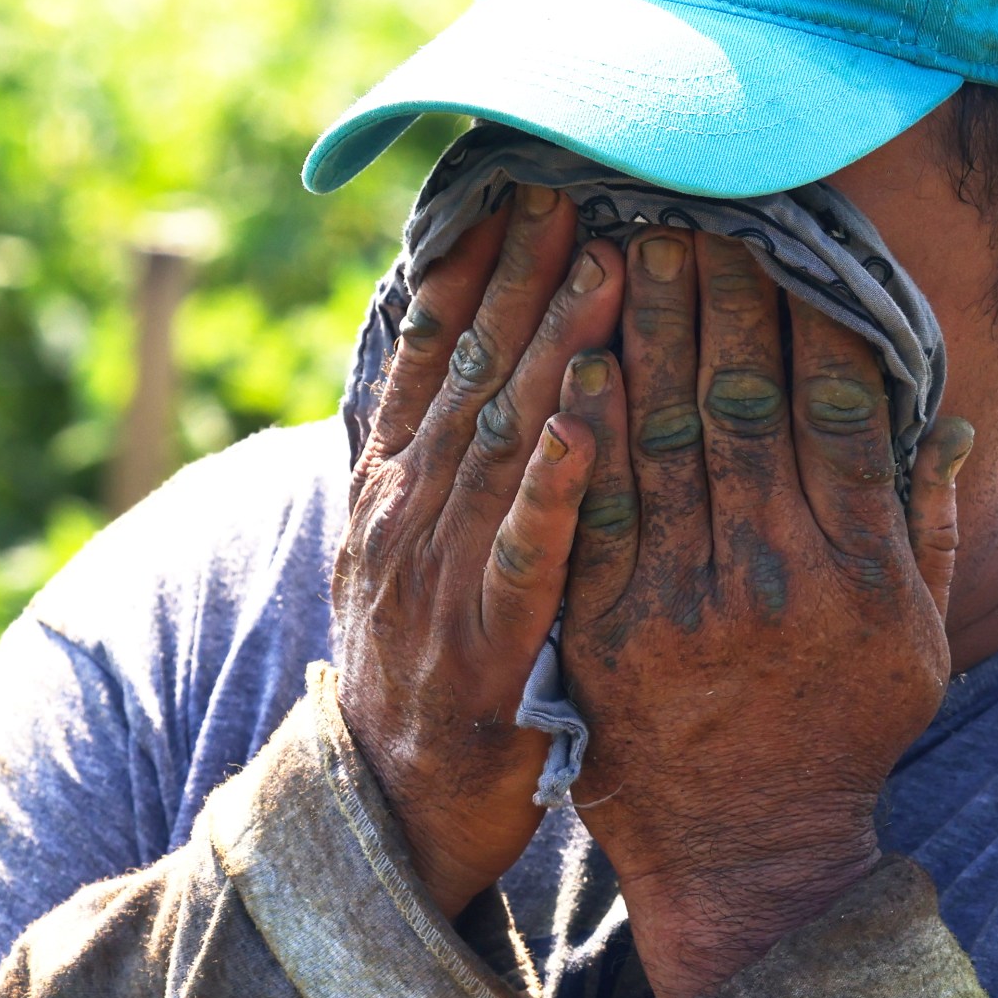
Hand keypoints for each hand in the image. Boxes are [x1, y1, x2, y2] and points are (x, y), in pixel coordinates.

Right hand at [333, 186, 626, 916]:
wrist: (391, 810)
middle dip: (527, 279)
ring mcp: (439, 577)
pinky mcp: (482, 642)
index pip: (431, 356)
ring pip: (501, 444)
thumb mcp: (408, 554)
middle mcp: (408, 516)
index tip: (519, 190)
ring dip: (551, 352)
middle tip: (582, 188)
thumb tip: (455, 365)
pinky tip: (589, 425)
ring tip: (606, 269)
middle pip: (473, 374)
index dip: (474, 271)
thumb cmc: (424, 672)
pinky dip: (553, 488)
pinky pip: (522, 552)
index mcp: (394, 489)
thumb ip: (432, 463)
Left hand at [558, 229, 975, 997]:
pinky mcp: (602, 625)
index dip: (812, 308)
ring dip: (642, 325)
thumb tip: (950, 421)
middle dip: (715, 287)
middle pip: (741, 395)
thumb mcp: (922, 643)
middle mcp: (772, 569)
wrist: (747, 852)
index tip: (792, 234)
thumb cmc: (844, 737)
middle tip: (689, 199)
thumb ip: (931, 528)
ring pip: (661, 432)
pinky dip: (583, 425)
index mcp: (857, 564)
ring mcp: (680, 598)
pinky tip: (574, 353)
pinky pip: (591, 506)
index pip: (836, 401)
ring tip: (624, 237)